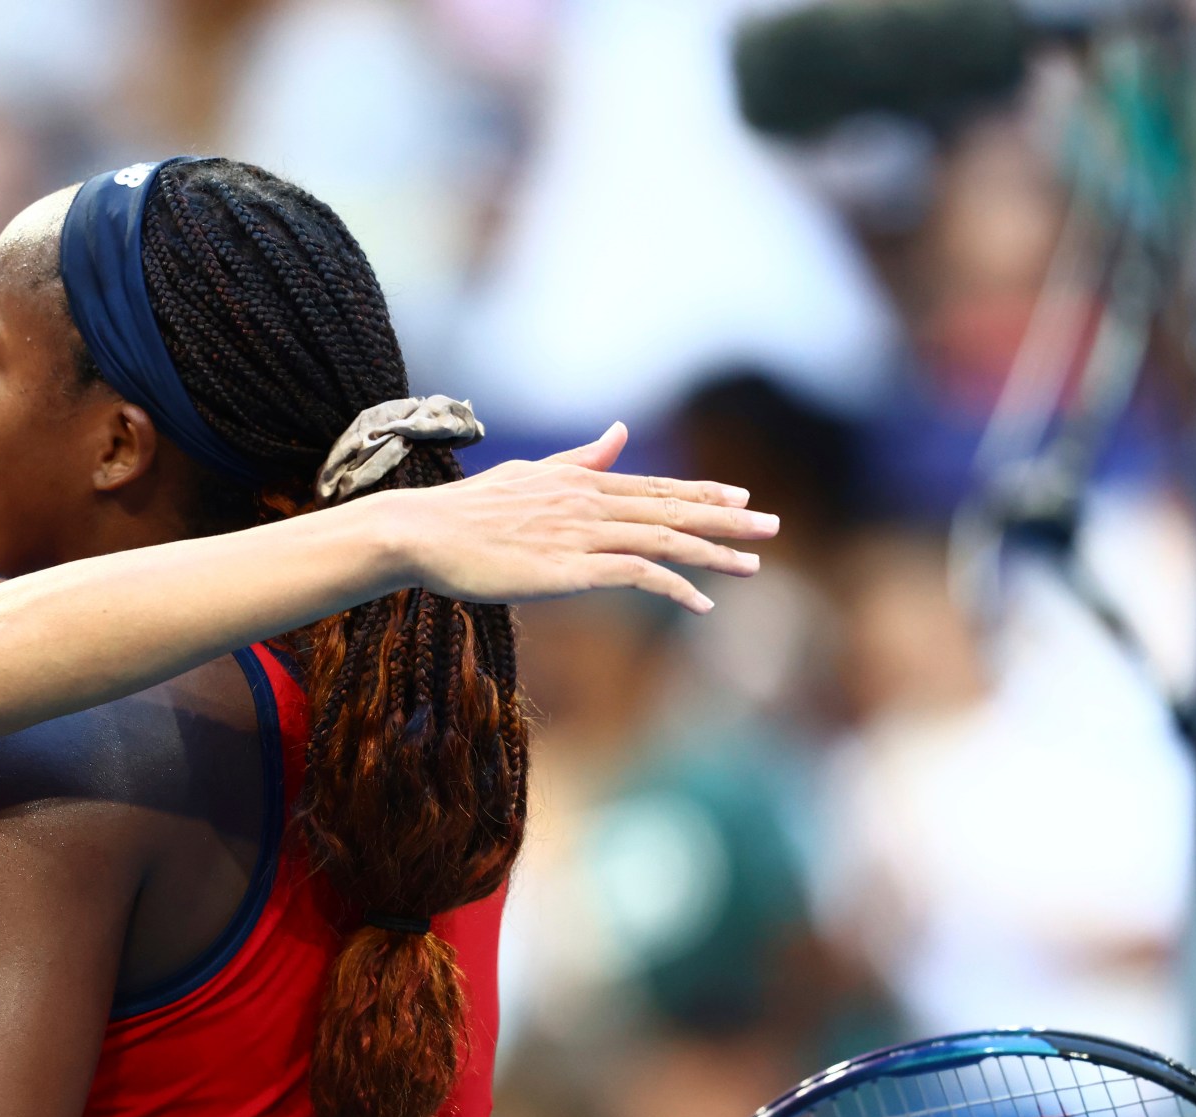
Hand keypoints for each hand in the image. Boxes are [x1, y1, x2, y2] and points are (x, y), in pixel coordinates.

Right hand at [381, 423, 775, 612]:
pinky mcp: (570, 570)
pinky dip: (674, 587)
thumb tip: (617, 433)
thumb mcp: (529, 475)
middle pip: (672, 509)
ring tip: (754, 566)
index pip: (654, 486)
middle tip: (773, 527)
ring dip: (713, 554)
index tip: (741, 499)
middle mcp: (589, 502)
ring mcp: (582, 535)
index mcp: (580, 481)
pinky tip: (702, 605)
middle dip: (727, 520)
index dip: (701, 493)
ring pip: (664, 539)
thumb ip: (580, 458)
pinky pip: (637, 575)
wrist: (422, 533)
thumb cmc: (466, 511)